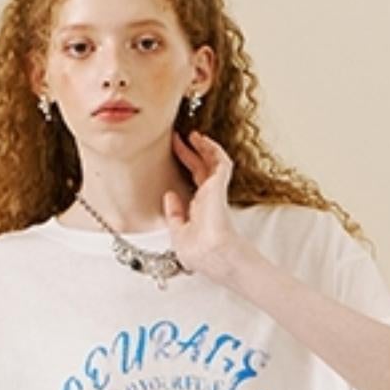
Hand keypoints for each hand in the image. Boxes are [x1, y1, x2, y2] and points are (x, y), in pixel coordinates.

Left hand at [164, 130, 243, 279]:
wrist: (210, 255)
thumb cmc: (198, 253)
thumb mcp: (178, 234)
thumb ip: (174, 215)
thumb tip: (169, 195)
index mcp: (200, 208)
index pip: (195, 181)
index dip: (186, 166)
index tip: (174, 153)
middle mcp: (209, 198)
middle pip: (202, 169)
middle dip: (190, 152)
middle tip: (178, 138)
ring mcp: (215, 191)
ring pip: (213, 162)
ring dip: (203, 147)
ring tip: (193, 134)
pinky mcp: (219, 186)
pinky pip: (221, 162)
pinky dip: (213, 149)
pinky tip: (203, 140)